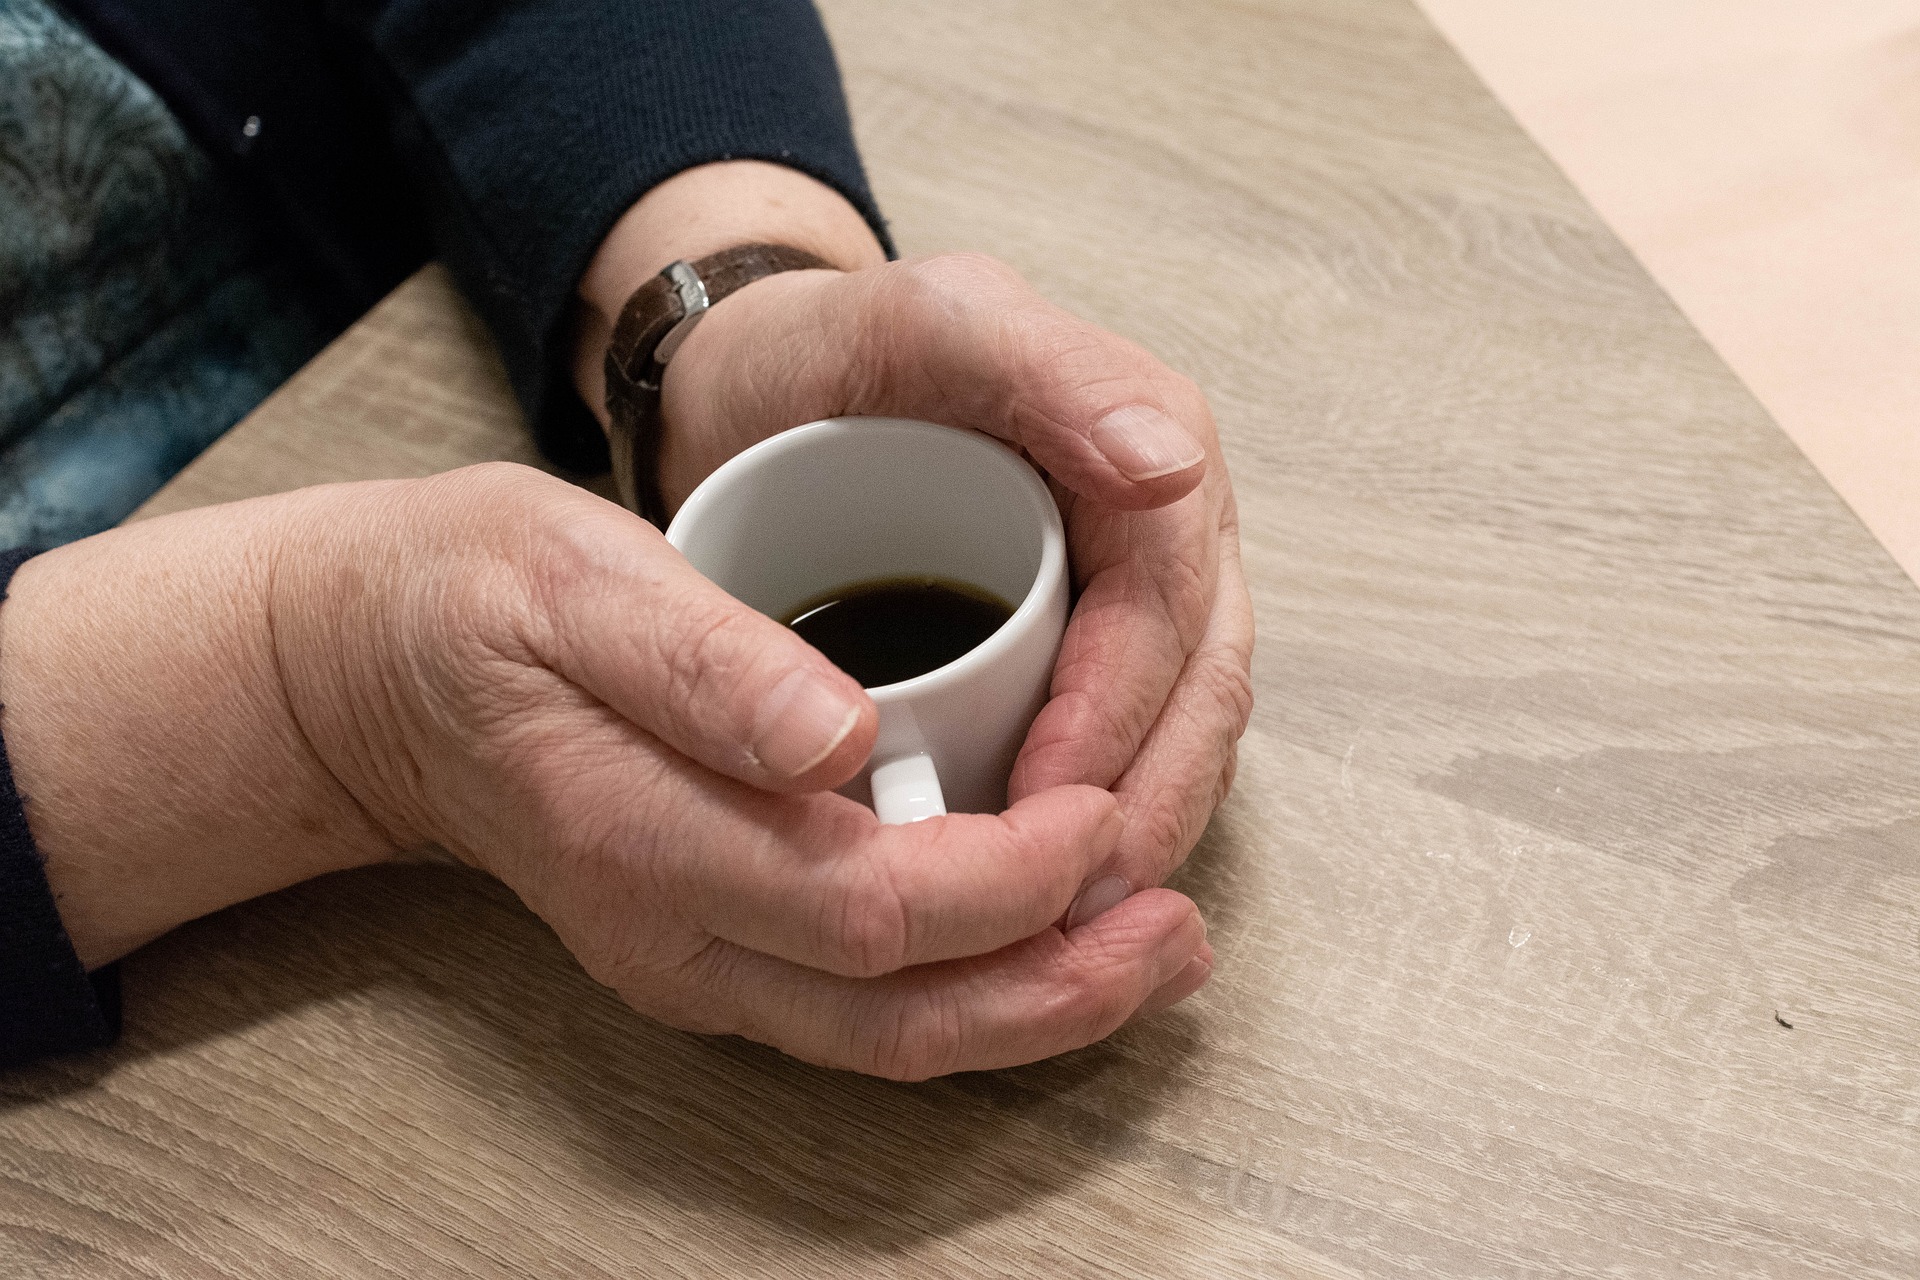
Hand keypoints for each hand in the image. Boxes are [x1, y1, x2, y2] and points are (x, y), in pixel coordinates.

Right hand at [1, 468, 1207, 1077]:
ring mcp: (692, 961)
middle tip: (1177, 928)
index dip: (1008, 878)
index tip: (1099, 808)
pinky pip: (866, 1009)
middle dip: (1059, 981)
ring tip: (1155, 949)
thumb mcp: (570, 578)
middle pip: (900, 1014)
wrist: (380, 679)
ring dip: (1038, 1007)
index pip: (866, 905)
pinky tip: (1052, 939)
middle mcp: (675, 935)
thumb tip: (834, 735)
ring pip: (891, 1035)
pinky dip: (977, 989)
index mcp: (643, 839)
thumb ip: (698, 663)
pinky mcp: (713, 950)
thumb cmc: (476, 606)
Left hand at [656, 254, 1255, 905]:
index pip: (1171, 608)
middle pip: (1198, 683)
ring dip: (1139, 827)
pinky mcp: (1082, 639)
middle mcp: (1164, 521)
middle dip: (1147, 800)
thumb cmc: (822, 352)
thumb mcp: (922, 326)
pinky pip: (1124, 738)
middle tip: (1071, 905)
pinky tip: (1048, 891)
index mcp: (1149, 439)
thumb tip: (1174, 468)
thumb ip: (1047, 372)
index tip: (1045, 810)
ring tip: (1064, 923)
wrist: (752, 387)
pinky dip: (1101, 818)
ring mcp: (1130, 586)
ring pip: (1177, 727)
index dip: (1120, 720)